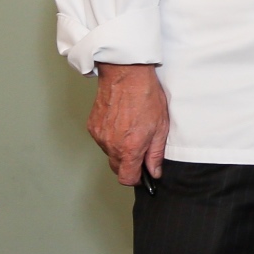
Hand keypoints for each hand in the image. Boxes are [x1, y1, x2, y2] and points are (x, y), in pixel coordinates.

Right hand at [88, 63, 168, 185]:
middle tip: (141, 149)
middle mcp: (111, 145)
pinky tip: (121, 124)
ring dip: (120, 149)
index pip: (127, 179)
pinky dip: (111, 137)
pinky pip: (102, 140)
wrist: (126, 75)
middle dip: (129, 164)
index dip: (137, 179)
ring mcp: (99, 135)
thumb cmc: (146, 97)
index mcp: (129, 148)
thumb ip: (155, 154)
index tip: (144, 173)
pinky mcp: (92, 126)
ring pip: (109, 153)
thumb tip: (154, 172)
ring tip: (132, 130)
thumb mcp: (161, 128)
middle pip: (117, 168)